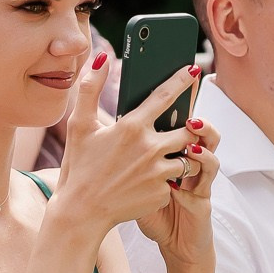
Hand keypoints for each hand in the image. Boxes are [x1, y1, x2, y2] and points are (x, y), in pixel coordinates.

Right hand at [55, 56, 206, 244]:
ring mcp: (158, 174)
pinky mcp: (162, 194)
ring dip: (181, 156)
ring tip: (162, 160)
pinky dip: (167, 181)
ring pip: (187, 158)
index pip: (165, 96)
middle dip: (189, 129)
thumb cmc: (79, 168)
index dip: (182, 80)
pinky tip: (147, 183)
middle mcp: (150, 149)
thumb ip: (90, 89)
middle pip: (188, 130)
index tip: (194, 70)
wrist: (81, 213)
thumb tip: (101, 58)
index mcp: (132, 127)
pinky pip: (175, 182)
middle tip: (179, 130)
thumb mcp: (79, 126)